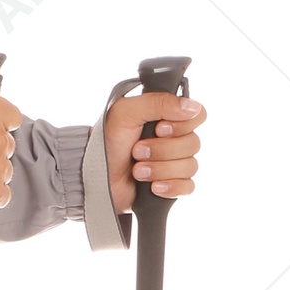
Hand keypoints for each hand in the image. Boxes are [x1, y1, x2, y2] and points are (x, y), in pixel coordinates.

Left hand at [104, 92, 206, 209]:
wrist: (92, 178)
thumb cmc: (105, 143)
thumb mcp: (125, 113)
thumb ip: (158, 102)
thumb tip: (191, 107)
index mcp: (166, 117)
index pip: (197, 115)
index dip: (182, 124)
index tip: (159, 129)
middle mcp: (173, 138)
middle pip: (193, 143)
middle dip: (162, 150)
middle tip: (137, 151)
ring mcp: (173, 163)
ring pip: (190, 165)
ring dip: (160, 168)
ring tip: (137, 171)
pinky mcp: (171, 185)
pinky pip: (187, 186)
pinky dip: (170, 187)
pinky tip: (153, 187)